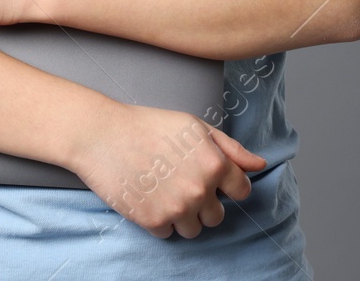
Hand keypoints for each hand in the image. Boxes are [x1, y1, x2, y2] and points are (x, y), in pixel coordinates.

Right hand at [70, 100, 266, 239]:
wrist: (100, 135)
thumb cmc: (147, 125)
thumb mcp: (193, 126)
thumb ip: (231, 147)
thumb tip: (259, 165)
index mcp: (215, 164)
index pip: (242, 191)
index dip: (225, 184)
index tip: (206, 178)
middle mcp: (200, 190)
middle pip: (217, 216)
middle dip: (202, 203)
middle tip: (177, 182)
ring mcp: (176, 208)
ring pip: (194, 230)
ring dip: (182, 215)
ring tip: (161, 191)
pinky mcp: (153, 221)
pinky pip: (168, 233)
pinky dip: (158, 220)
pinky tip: (146, 197)